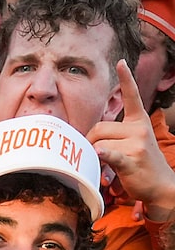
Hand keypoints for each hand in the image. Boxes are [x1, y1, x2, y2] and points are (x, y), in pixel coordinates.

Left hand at [88, 61, 174, 220]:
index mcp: (139, 121)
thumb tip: (88, 139)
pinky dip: (102, 155)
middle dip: (91, 141)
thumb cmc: (140, 165)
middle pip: (98, 127)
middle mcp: (140, 128)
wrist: (160, 186)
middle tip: (97, 156)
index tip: (122, 62)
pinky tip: (100, 154)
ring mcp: (137, 142)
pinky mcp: (132, 158)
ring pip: (98, 142)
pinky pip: (110, 153)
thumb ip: (113, 136)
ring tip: (106, 168)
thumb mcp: (131, 144)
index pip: (132, 97)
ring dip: (94, 156)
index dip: (127, 79)